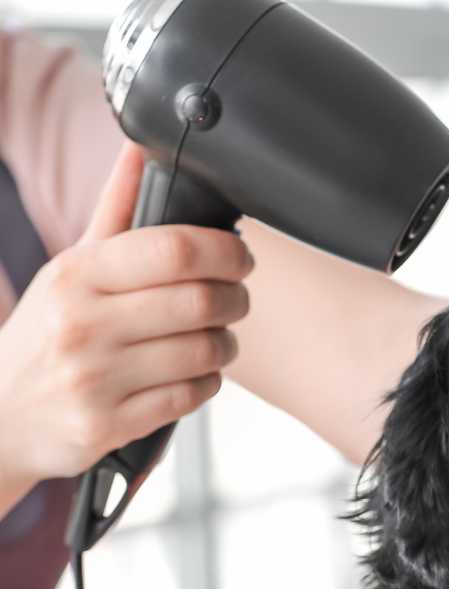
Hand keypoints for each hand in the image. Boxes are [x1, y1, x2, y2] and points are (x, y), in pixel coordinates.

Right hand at [0, 144, 252, 491]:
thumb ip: (115, 210)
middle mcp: (83, 324)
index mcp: (77, 274)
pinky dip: (207, 383)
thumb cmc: (48, 333)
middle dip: (235, 299)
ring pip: (203, 352)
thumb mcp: (70, 268)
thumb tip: (143, 143)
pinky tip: (196, 373)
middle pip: (199, 302)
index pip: (174, 250)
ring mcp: (94, 379)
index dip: (225, 251)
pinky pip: (190, 398)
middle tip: (236, 298)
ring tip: (218, 338)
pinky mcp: (108, 425)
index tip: (240, 257)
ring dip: (226, 344)